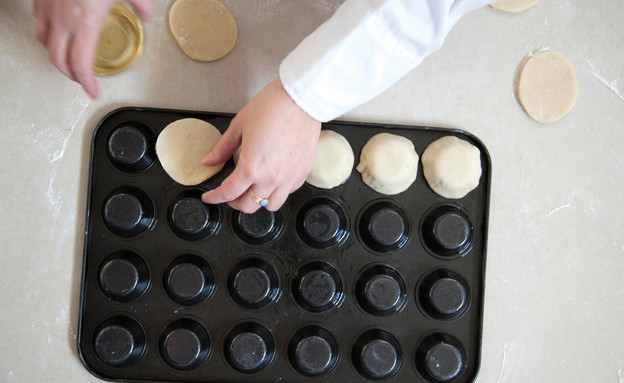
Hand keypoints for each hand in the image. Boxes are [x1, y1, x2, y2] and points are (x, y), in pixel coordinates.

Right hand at [32, 0, 152, 97]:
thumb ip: (141, 4)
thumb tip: (147, 15)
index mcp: (85, 22)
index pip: (81, 64)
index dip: (86, 83)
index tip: (93, 90)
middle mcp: (62, 19)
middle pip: (59, 60)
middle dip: (71, 75)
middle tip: (83, 81)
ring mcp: (48, 8)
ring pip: (44, 43)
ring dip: (56, 57)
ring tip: (69, 61)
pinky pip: (38, 23)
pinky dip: (47, 36)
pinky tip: (57, 35)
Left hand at [201, 78, 321, 212]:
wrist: (301, 99)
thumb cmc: (272, 107)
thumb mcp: (239, 126)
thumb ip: (223, 148)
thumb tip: (210, 160)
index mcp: (251, 167)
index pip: (228, 193)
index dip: (215, 198)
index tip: (210, 197)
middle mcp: (271, 177)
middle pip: (248, 205)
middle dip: (234, 202)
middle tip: (230, 194)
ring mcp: (289, 177)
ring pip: (270, 205)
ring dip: (258, 201)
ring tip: (253, 190)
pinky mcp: (302, 172)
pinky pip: (288, 193)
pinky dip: (277, 191)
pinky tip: (272, 180)